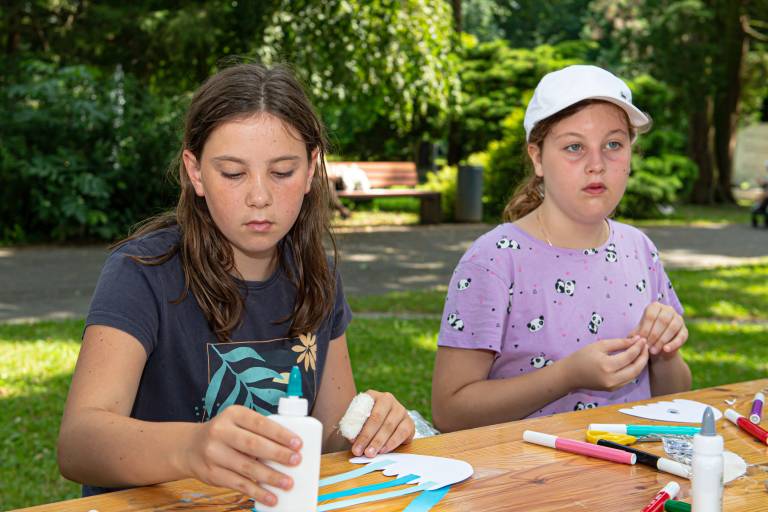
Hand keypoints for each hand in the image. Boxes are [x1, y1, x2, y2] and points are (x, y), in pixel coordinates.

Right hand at [183, 405, 301, 506]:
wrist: (190, 447)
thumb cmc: (225, 433)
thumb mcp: (238, 422)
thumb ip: (259, 431)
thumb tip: (290, 448)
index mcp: (233, 414)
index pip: (260, 423)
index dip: (280, 434)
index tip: (298, 444)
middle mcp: (221, 432)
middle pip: (253, 445)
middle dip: (278, 454)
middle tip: (296, 461)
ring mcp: (214, 453)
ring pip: (247, 467)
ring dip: (270, 477)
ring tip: (288, 483)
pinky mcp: (212, 474)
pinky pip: (239, 484)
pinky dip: (257, 492)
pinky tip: (271, 497)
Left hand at [350, 390, 414, 457]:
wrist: (385, 424)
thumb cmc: (368, 422)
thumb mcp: (358, 421)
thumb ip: (354, 427)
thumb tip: (353, 439)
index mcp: (373, 395)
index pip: (364, 409)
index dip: (357, 426)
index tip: (352, 441)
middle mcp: (388, 399)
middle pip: (377, 418)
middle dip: (367, 436)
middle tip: (359, 451)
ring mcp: (401, 410)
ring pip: (389, 426)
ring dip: (378, 442)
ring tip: (370, 453)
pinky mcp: (409, 422)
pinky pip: (401, 433)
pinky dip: (391, 443)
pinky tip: (383, 450)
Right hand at [563, 336, 648, 391]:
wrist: (570, 374)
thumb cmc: (582, 357)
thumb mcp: (599, 345)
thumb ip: (619, 343)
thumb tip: (636, 340)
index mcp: (607, 366)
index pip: (629, 356)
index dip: (638, 347)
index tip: (642, 339)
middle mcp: (612, 379)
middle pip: (636, 368)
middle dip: (643, 356)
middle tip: (646, 346)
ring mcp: (613, 386)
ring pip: (634, 375)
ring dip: (640, 364)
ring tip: (642, 353)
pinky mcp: (613, 389)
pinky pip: (628, 379)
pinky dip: (634, 370)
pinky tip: (634, 361)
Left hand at [630, 302, 687, 355]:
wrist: (658, 346)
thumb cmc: (645, 335)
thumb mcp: (638, 333)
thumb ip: (635, 334)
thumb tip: (633, 337)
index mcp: (655, 306)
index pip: (651, 316)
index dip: (646, 328)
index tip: (641, 340)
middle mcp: (668, 310)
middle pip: (662, 320)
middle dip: (654, 335)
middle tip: (647, 346)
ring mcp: (678, 319)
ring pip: (672, 327)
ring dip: (662, 340)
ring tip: (654, 350)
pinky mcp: (685, 330)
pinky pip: (681, 337)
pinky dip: (673, 344)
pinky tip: (665, 350)